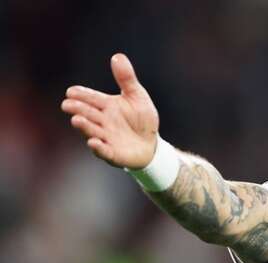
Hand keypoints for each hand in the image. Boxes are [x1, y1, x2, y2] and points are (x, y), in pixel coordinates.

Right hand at [61, 53, 158, 168]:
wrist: (152, 144)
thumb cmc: (142, 118)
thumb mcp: (137, 96)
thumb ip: (126, 78)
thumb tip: (118, 56)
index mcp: (106, 106)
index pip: (91, 98)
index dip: (81, 95)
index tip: (71, 91)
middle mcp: (102, 121)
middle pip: (87, 114)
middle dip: (77, 109)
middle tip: (67, 104)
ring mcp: (106, 137)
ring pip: (92, 131)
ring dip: (84, 126)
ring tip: (76, 120)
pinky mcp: (113, 154)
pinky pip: (104, 151)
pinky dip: (98, 148)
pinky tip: (94, 142)